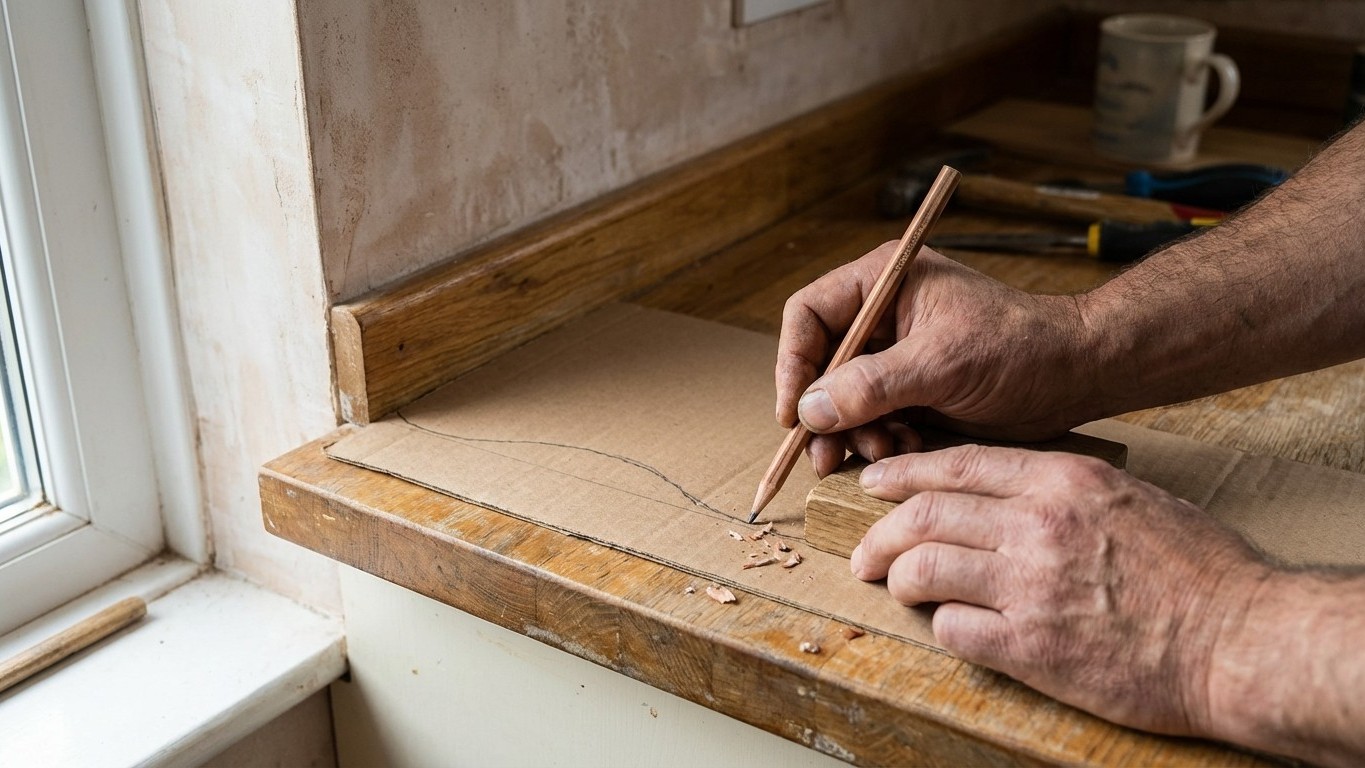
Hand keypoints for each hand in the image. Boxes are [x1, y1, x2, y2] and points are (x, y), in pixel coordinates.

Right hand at [776, 243, 1100, 476]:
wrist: (1077, 375)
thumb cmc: (1021, 348)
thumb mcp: (942, 363)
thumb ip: (872, 385)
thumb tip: (810, 410)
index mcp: (884, 282)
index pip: (809, 315)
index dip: (794, 363)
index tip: (794, 413)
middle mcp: (882, 315)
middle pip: (819, 363)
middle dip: (822, 412)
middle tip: (823, 456)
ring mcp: (896, 354)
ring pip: (842, 398)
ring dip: (852, 433)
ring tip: (877, 454)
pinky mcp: (912, 389)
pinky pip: (872, 418)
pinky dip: (878, 440)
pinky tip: (901, 452)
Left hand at [851, 445, 1270, 735]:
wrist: (1239, 638)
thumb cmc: (1197, 568)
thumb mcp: (1128, 497)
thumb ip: (1060, 487)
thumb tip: (1001, 492)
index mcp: (1064, 481)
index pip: (956, 465)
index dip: (903, 474)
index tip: (874, 483)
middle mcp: (1038, 526)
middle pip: (925, 516)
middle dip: (881, 533)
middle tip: (864, 552)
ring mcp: (1030, 587)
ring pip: (924, 569)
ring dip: (898, 579)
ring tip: (896, 587)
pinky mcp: (1030, 648)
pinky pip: (953, 629)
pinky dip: (941, 625)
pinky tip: (951, 625)